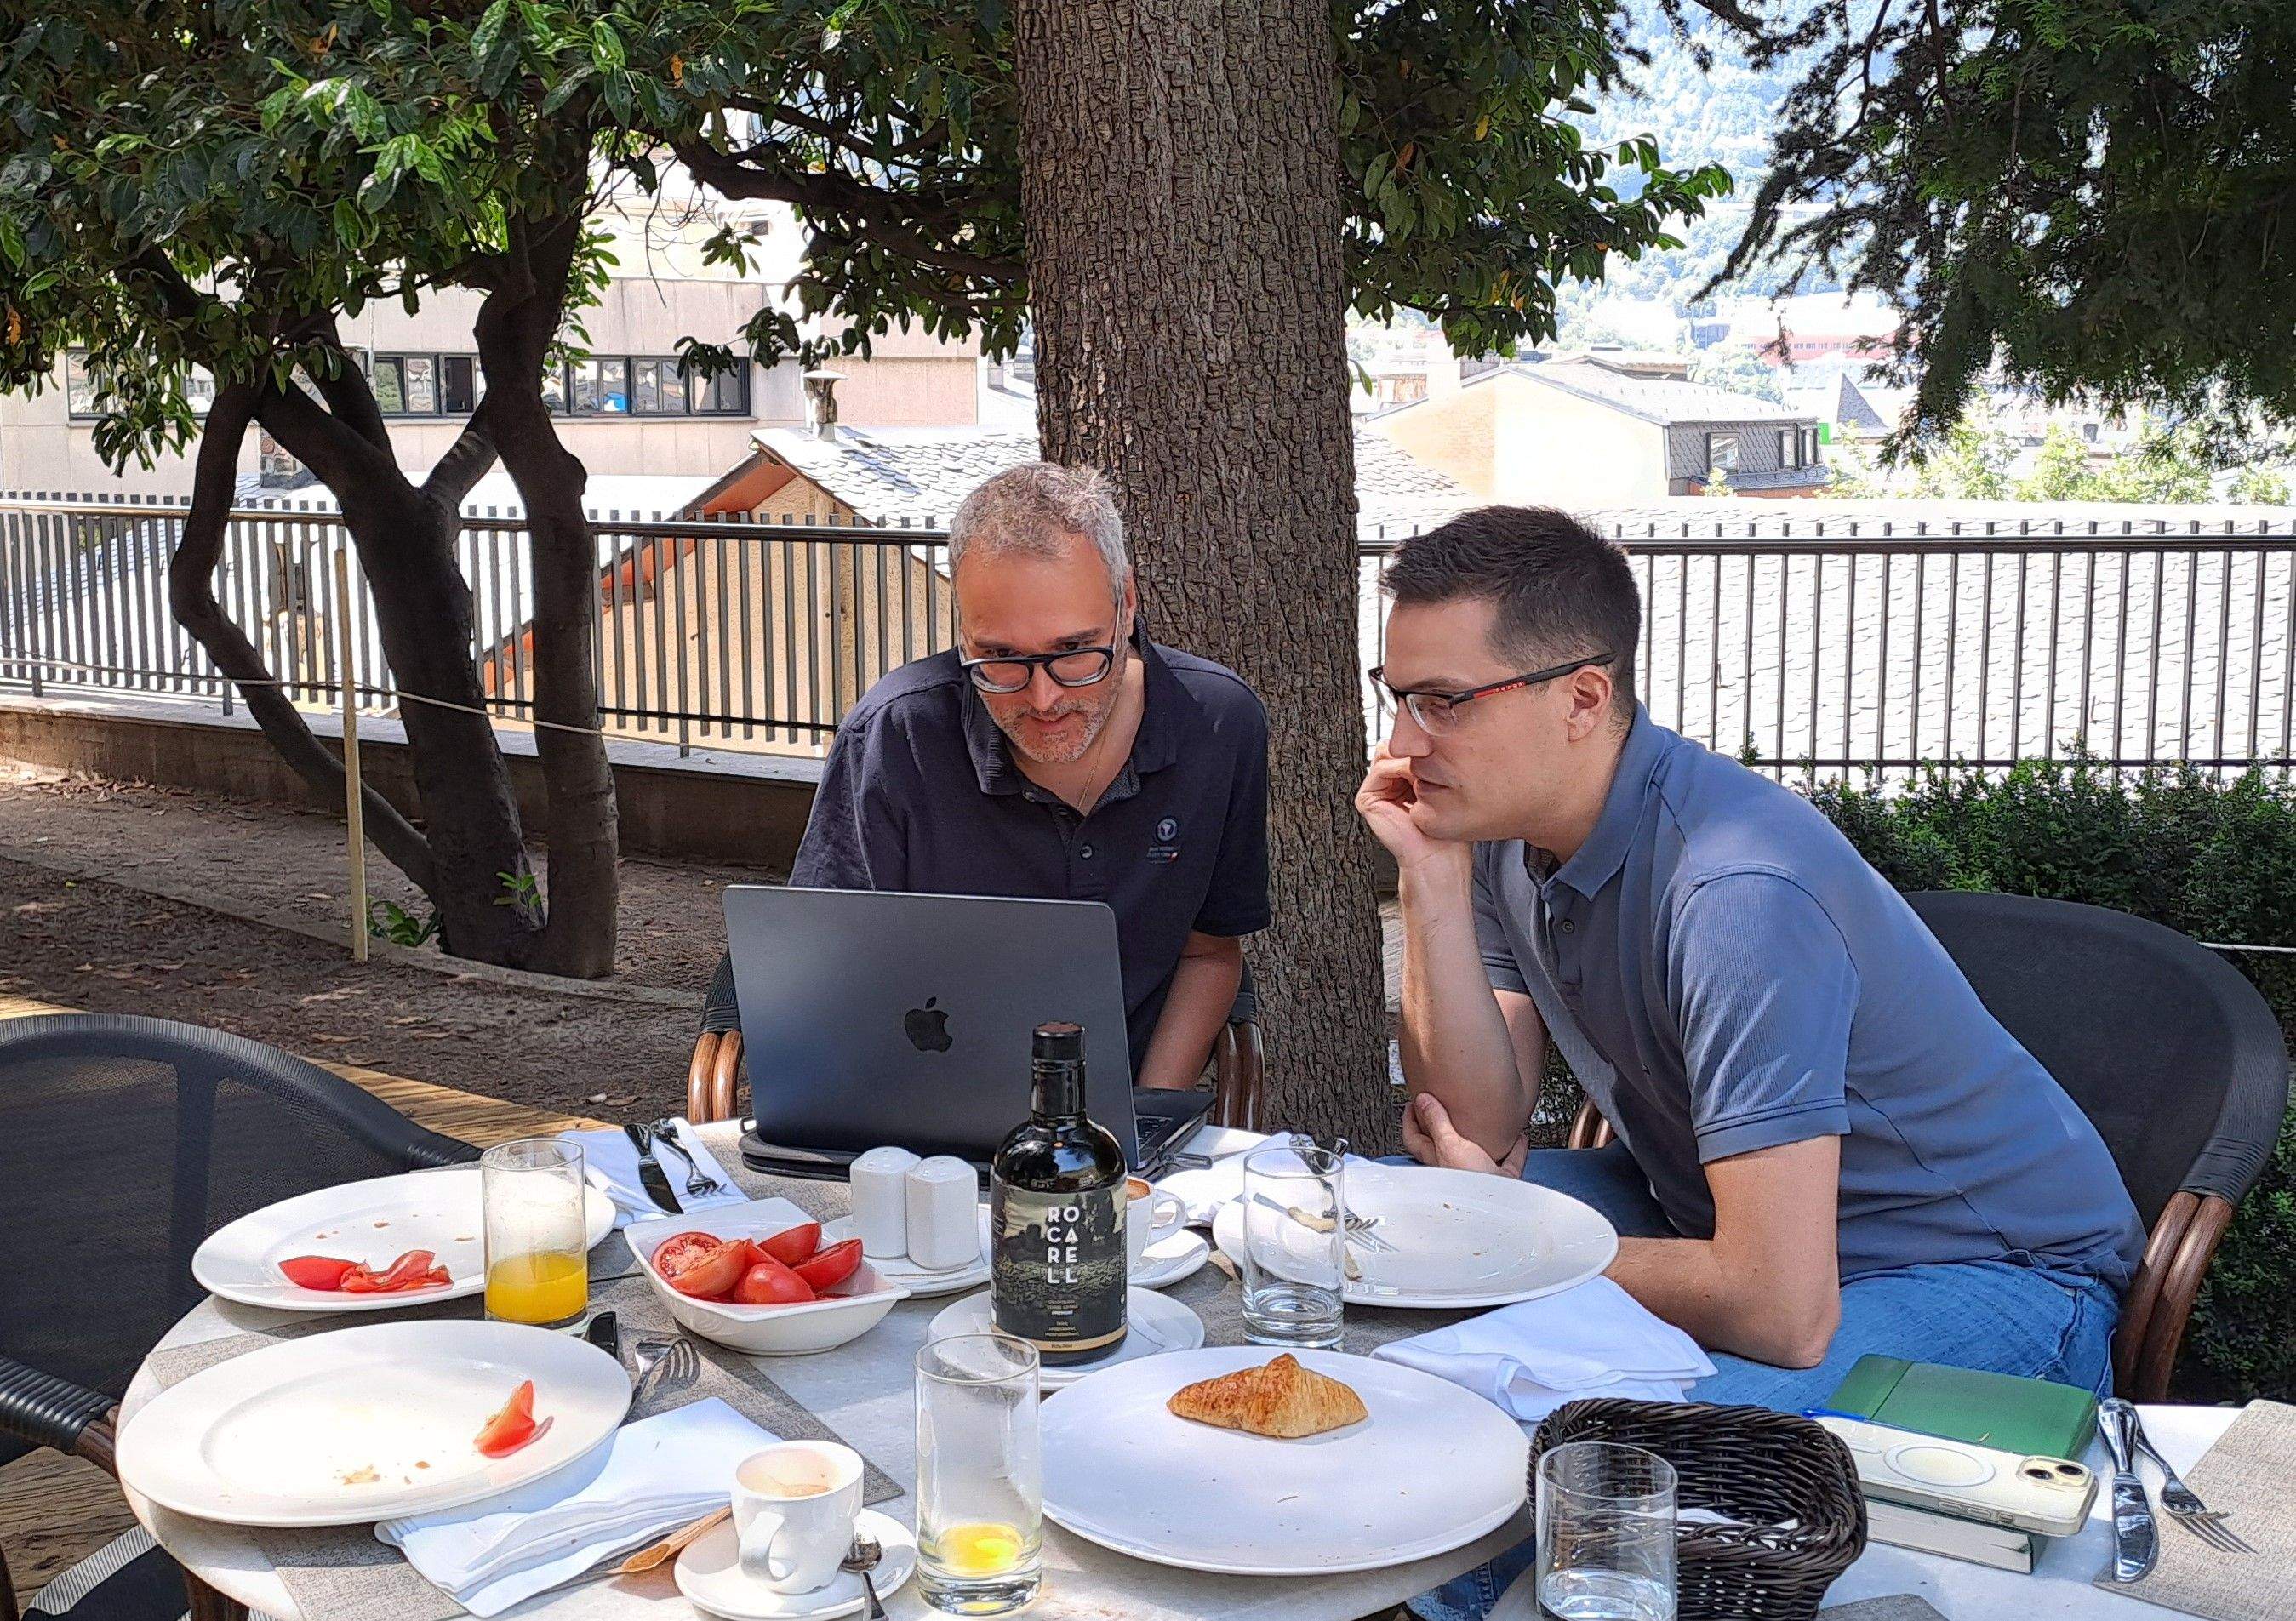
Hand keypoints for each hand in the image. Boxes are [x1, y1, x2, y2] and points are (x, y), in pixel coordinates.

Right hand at [1355, 740, 1464, 876]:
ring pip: (1388, 753)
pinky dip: (1400, 771)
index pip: (1405, 748)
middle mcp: (1388, 785)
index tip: (1440, 753)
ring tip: (1424, 780)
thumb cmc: (1445, 828)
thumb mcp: (1441, 786)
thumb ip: (1428, 761)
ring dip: (1410, 762)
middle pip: (1394, 746)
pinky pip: (1381, 769)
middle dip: (1415, 752)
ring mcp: (1376, 791)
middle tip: (1432, 768)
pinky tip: (1414, 784)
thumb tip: (1427, 734)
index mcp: (1403, 782)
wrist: (1438, 856)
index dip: (1422, 745)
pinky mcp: (1366, 798)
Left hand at [1401, 1092, 1527, 1177]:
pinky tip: (1519, 1138)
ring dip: (1482, 1139)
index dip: (1409, 1121)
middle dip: (1445, 1128)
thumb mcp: (1449, 1145)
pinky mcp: (1500, 1181)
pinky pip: (1508, 1161)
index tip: (1413, 1104)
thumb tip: (1424, 1101)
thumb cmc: (1469, 1184)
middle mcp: (1454, 1169)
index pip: (1414, 1139)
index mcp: (1436, 1161)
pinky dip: (1514, 1150)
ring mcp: (1477, 1176)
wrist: (1497, 1207)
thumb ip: (1437, 1122)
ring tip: (1485, 1121)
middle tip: (1445, 1108)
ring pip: (1478, 1153)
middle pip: (1445, 1145)